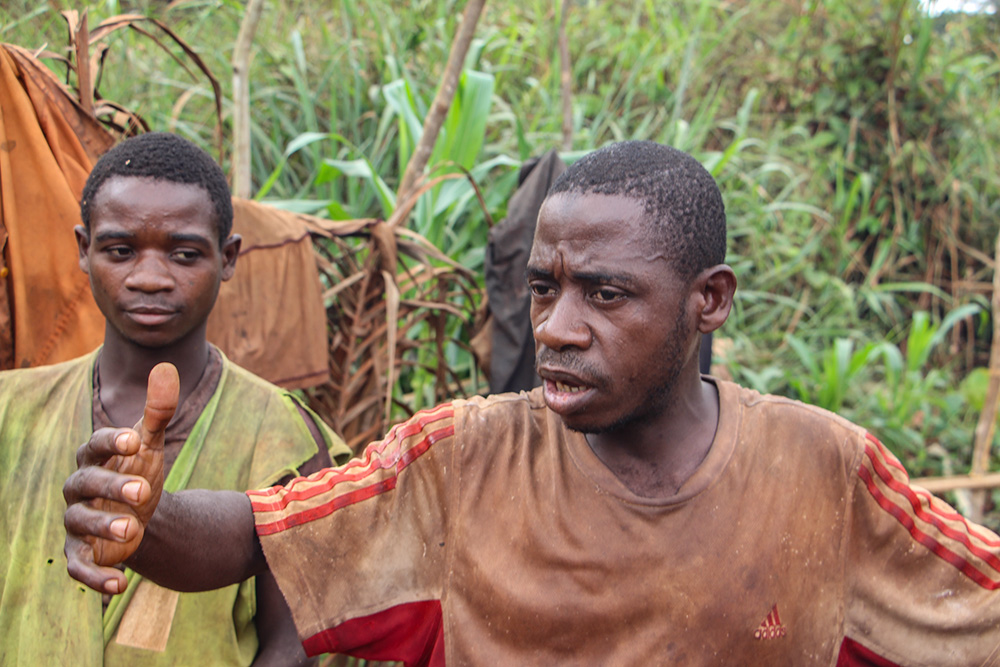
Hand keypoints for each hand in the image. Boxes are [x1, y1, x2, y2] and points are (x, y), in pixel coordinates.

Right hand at [63, 362, 178, 593]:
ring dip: (104, 525)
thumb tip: (167, 367)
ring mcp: (78, 520)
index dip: (113, 440)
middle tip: (143, 490)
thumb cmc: (138, 469)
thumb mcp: (151, 443)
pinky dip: (95, 576)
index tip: (137, 438)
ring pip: (80, 522)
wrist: (139, 513)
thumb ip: (158, 410)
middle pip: (87, 483)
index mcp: (94, 457)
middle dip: (112, 486)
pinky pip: (79, 566)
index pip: (96, 443)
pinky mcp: (82, 552)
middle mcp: (79, 487)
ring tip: (133, 528)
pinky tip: (117, 585)